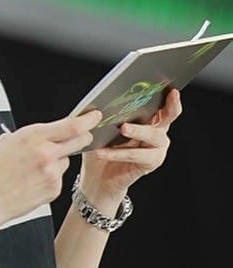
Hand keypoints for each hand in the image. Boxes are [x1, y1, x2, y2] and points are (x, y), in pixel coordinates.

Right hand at [0, 110, 102, 233]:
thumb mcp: (5, 143)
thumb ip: (28, 137)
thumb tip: (42, 134)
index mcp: (32, 136)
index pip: (72, 125)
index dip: (88, 119)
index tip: (94, 116)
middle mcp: (46, 153)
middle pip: (80, 140)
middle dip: (83, 137)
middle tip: (79, 137)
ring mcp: (52, 173)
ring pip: (67, 160)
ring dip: (58, 161)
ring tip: (33, 170)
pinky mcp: (54, 189)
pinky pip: (59, 178)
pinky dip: (50, 178)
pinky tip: (32, 182)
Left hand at [79, 88, 181, 207]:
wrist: (98, 177)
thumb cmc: (101, 147)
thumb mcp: (100, 127)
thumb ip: (104, 113)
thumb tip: (95, 102)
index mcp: (147, 118)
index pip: (162, 104)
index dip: (170, 97)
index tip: (172, 90)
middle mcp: (157, 131)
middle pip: (168, 117)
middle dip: (168, 108)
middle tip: (161, 99)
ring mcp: (157, 147)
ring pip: (153, 136)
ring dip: (137, 131)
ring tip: (122, 128)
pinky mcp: (152, 162)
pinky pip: (137, 155)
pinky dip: (120, 153)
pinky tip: (104, 152)